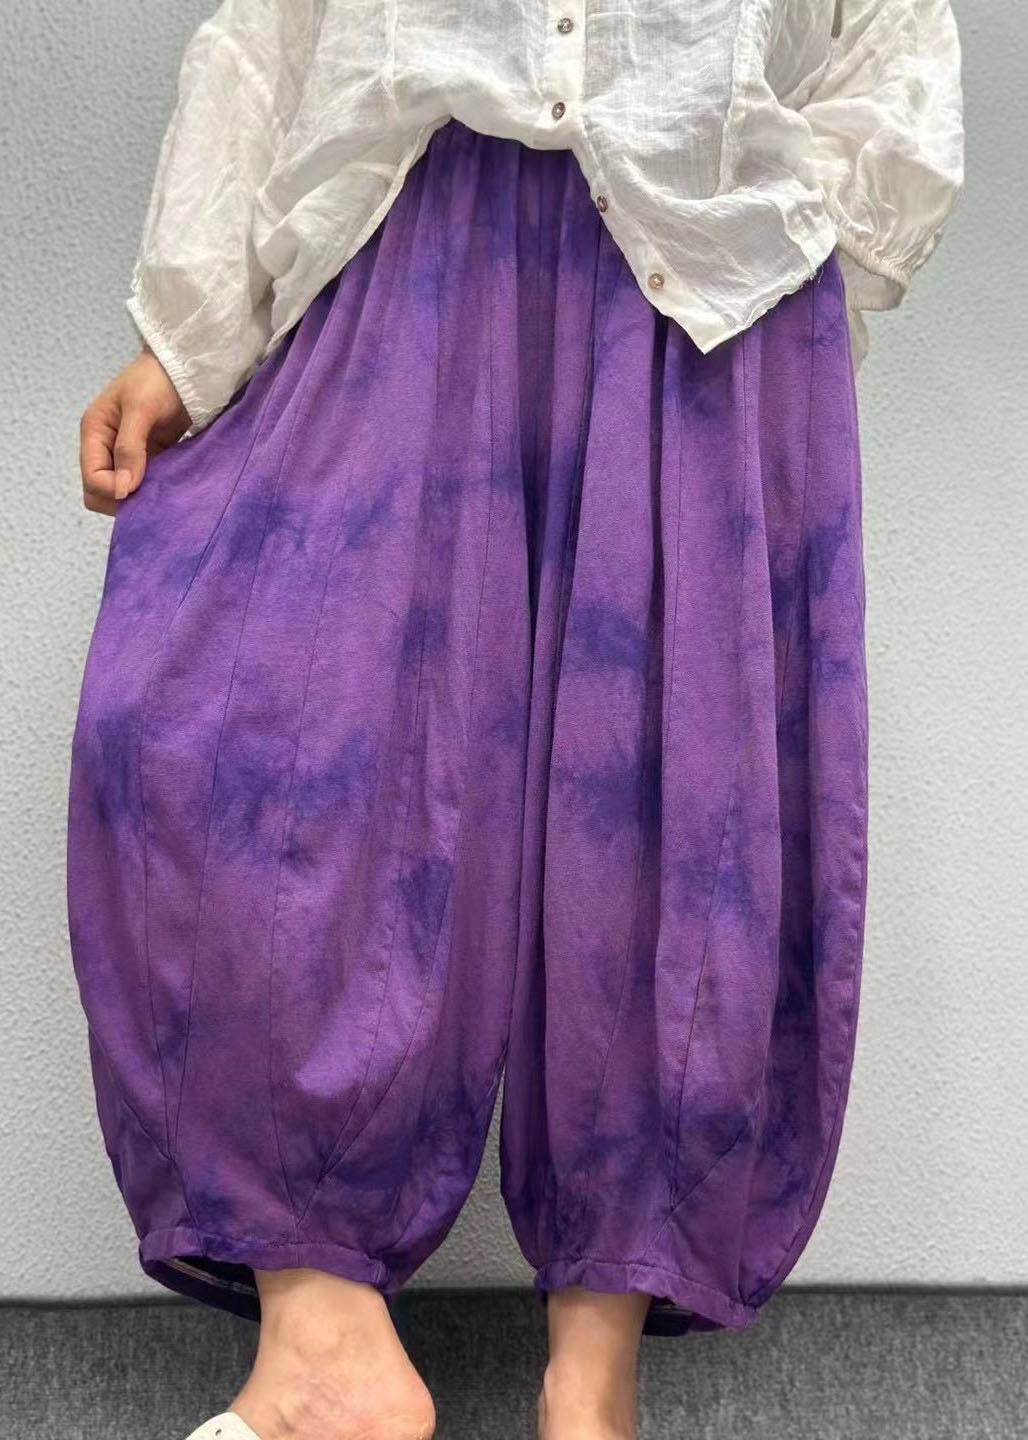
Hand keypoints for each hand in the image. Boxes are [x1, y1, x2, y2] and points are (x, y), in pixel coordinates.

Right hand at [79, 345, 190, 515]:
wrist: (184, 366)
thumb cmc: (158, 379)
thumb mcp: (141, 409)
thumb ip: (130, 448)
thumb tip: (124, 489)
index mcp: (94, 432)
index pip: (92, 480)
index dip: (112, 490)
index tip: (138, 489)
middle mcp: (105, 447)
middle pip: (101, 492)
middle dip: (122, 499)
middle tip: (151, 495)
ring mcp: (126, 454)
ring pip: (123, 492)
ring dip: (140, 497)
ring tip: (162, 490)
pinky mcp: (149, 458)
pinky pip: (144, 484)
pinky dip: (153, 490)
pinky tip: (169, 487)